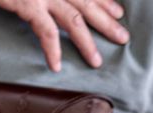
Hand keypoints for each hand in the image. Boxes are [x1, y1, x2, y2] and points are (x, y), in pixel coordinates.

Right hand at [0, 0, 129, 71]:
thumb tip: (54, 0)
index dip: (105, 0)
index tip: (118, 11)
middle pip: (87, 4)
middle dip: (107, 22)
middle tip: (122, 38)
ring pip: (74, 20)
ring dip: (87, 42)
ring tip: (96, 61)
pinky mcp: (29, 4)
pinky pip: (46, 32)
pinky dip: (53, 50)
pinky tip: (56, 65)